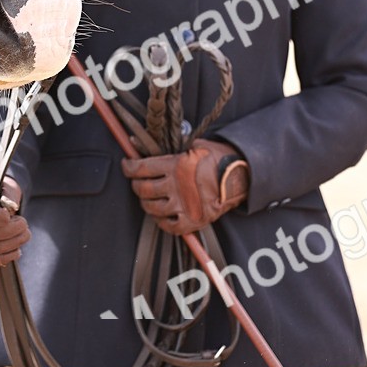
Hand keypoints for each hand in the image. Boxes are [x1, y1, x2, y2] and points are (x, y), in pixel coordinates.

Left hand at [121, 139, 248, 233]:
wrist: (239, 177)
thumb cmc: (217, 158)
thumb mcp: (193, 145)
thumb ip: (169, 146)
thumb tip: (138, 141)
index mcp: (175, 165)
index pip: (141, 168)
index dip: (129, 167)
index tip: (127, 165)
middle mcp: (176, 186)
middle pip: (143, 189)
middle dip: (135, 185)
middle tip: (137, 182)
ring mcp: (183, 205)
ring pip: (151, 208)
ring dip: (145, 202)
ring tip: (148, 197)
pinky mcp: (192, 221)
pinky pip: (168, 226)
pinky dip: (160, 221)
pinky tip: (161, 213)